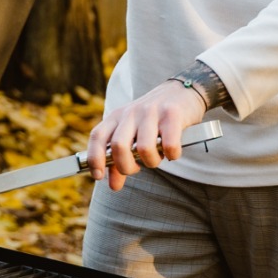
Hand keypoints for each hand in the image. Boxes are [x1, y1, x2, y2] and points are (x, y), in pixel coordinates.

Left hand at [86, 81, 208, 191]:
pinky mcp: (172, 114)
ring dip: (152, 162)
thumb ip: (120, 159)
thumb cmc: (154, 119)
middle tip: (136, 169)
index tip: (98, 176)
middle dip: (126, 167)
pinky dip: (172, 155)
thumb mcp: (133, 134)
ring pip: (143, 148)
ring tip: (157, 157)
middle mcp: (132, 112)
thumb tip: (113, 186)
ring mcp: (151, 112)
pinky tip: (173, 152)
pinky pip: (169, 145)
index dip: (94, 158)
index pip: (98, 136)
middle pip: (118, 145)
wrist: (182, 91)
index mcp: (117, 116)